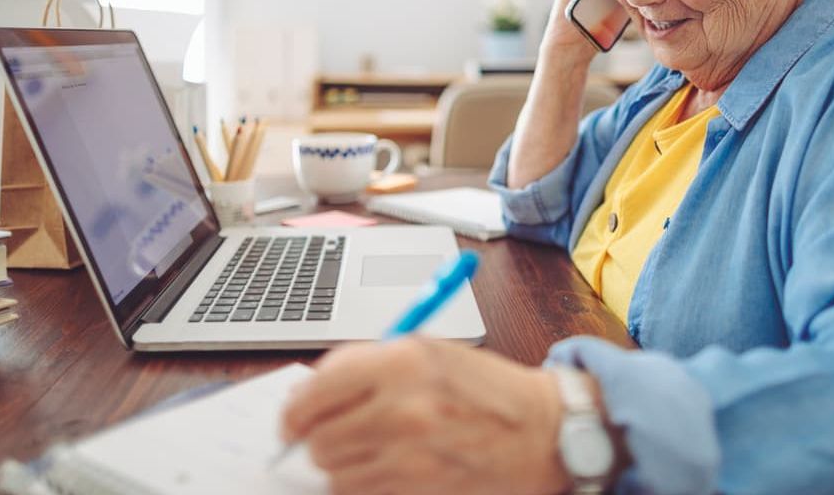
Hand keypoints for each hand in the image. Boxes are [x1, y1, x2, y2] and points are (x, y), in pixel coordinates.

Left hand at [282, 338, 570, 494]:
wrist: (541, 433)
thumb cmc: (486, 390)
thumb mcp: (428, 353)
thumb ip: (365, 366)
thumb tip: (308, 394)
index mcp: (402, 361)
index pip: (315, 390)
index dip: (294, 410)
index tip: (292, 419)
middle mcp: (403, 409)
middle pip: (318, 439)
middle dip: (315, 440)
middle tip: (325, 436)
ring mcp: (411, 456)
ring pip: (334, 473)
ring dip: (340, 464)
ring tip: (367, 448)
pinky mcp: (418, 490)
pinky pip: (360, 494)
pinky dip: (361, 485)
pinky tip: (384, 468)